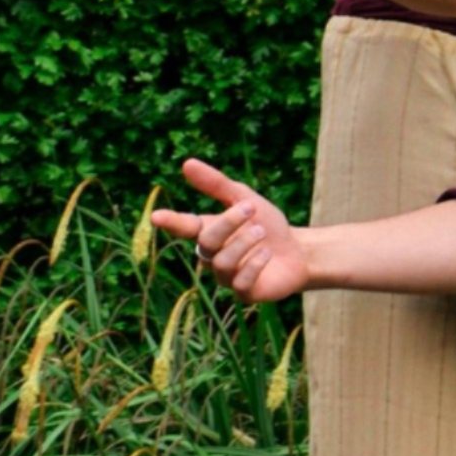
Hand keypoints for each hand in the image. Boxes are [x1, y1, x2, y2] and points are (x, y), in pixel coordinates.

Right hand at [153, 160, 308, 303]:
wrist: (299, 252)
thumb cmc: (268, 225)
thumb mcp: (247, 199)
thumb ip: (217, 184)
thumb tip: (187, 163)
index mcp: (210, 232)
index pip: (186, 227)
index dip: (172, 222)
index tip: (156, 216)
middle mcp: (213, 256)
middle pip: (206, 242)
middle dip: (228, 223)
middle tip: (250, 208)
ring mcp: (226, 277)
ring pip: (222, 263)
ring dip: (244, 243)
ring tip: (261, 232)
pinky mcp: (244, 292)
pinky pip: (240, 282)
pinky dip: (254, 264)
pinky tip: (267, 253)